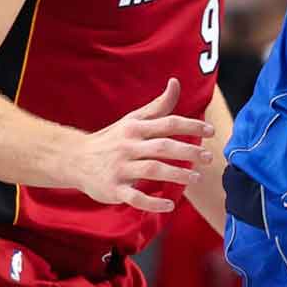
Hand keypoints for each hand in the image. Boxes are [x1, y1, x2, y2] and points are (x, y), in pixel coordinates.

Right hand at [70, 78, 214, 212]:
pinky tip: (170, 205)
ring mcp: (120, 168)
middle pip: (163, 147)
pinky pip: (135, 197)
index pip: (167, 123)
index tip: (211, 131)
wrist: (75, 159)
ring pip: (152, 170)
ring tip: (196, 178)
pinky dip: (153, 203)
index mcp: (134, 128)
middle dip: (188, 151)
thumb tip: (176, 82)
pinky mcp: (113, 189)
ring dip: (177, 174)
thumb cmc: (112, 139)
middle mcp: (128, 146)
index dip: (191, 125)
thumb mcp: (132, 120)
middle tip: (209, 157)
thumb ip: (157, 106)